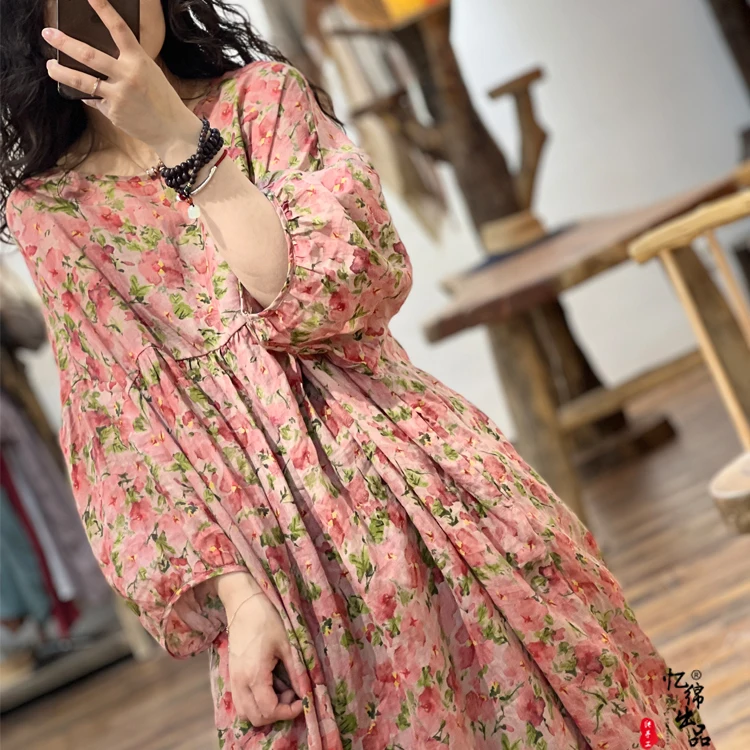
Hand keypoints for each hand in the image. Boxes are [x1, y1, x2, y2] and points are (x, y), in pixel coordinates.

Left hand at [41, 0, 199, 150]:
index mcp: (139, 61)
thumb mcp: (150, 72)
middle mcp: (127, 76)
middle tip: (48, 33)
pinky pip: (92, 99)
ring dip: (61, 71)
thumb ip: (129, 61)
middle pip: (88, 55)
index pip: (118, 29)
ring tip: (50, 66)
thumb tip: (104, 51)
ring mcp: (118, 95)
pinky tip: (80, 91)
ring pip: (81, 80)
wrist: (172, 129)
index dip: (103, 10)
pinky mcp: (112, 112)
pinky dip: (86, 94)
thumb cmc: (163, 99)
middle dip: (64, 43)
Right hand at [226, 592, 304, 726]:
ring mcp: (233, 680)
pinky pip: (241, 701)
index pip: (269, 710)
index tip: (302, 700)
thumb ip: (296, 671)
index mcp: (254, 674)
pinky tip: (269, 685)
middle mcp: (240, 682)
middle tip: (292, 694)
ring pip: (246, 712)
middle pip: (256, 717)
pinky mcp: (232, 675)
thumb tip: (307, 691)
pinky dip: (255, 703)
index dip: (288, 711)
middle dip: (277, 713)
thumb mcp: (287, 644)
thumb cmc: (267, 620)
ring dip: (264, 710)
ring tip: (280, 690)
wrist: (244, 604)